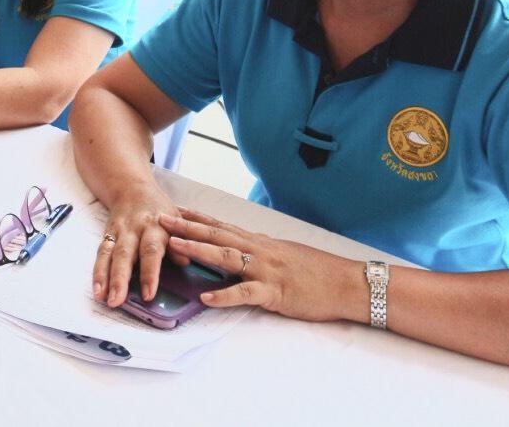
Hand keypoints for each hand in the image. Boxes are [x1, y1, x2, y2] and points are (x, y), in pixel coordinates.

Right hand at [92, 187, 183, 307]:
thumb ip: (181, 241)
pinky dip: (97, 271)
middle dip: (119, 279)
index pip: (151, 251)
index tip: (148, 294)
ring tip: (102, 296)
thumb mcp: (176, 220)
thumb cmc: (159, 209)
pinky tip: (97, 288)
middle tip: (117, 300)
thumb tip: (186, 261)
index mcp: (155, 226)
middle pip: (125, 255)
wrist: (132, 188)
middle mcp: (134, 229)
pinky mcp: (107, 235)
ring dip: (104, 277)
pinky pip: (101, 253)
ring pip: (109, 254)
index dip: (149, 273)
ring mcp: (118, 232)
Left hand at [160, 208, 362, 322]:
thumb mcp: (286, 255)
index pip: (224, 226)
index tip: (176, 209)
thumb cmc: (319, 272)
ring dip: (198, 249)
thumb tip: (245, 251)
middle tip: (160, 218)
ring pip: (226, 256)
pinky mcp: (274, 292)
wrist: (348, 283)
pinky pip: (245, 293)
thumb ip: (263, 253)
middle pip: (217, 234)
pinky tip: (206, 298)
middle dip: (186, 226)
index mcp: (261, 243)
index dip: (198, 217)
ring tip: (174, 246)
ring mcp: (266, 270)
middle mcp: (260, 250)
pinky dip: (224, 295)